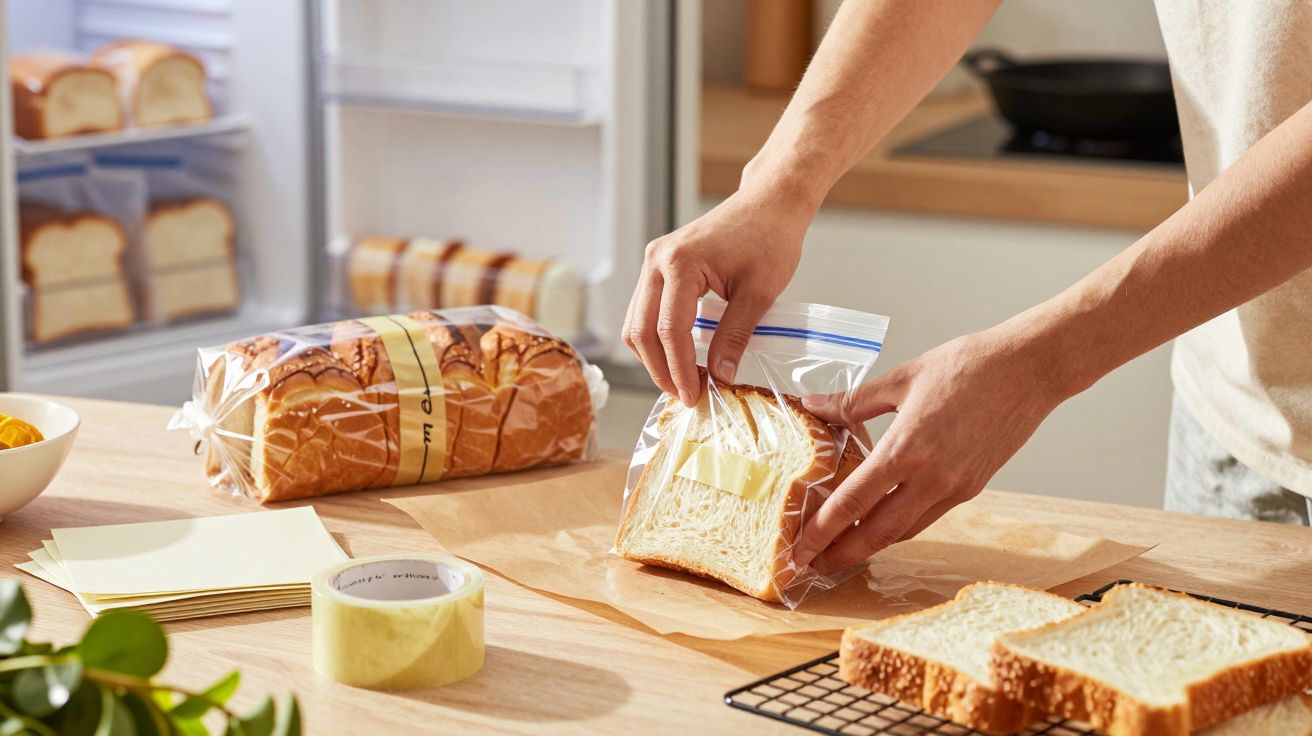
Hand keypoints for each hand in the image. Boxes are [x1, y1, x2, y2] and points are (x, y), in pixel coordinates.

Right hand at [622, 186, 813, 405]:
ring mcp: (654, 262)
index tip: (694, 396)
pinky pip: (646, 310)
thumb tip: (720, 377)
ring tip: (683, 380)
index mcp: (680, 263)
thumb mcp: (759, 293)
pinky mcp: (660, 266)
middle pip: (640, 330)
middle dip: (660, 369)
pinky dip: (657, 338)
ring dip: (655, 357)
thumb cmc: (769, 237)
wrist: (770, 202)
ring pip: (636, 322)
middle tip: (685, 396)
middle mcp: (657, 260)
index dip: (679, 369)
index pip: (669, 330)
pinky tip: (679, 356)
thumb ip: (735, 336)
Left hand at [792, 329, 1070, 573]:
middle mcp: (931, 478)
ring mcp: (955, 487)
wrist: (1030, 369)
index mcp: (906, 449)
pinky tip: (882, 523)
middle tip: (811, 566)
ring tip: (840, 551)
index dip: (822, 531)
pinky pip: (928, 517)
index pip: (852, 502)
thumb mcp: (901, 378)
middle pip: (877, 532)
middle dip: (841, 555)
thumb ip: (853, 402)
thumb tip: (813, 406)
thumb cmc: (968, 365)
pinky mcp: (973, 487)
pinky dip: (900, 527)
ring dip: (870, 546)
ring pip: (904, 531)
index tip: (798, 549)